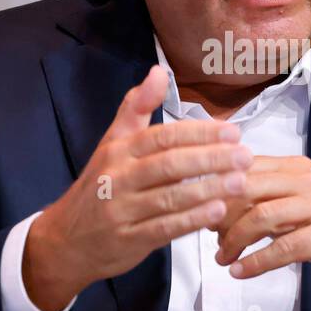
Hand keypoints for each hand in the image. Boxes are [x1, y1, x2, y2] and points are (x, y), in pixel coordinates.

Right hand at [22, 65, 252, 309]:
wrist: (65, 239)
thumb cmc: (98, 186)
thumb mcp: (111, 143)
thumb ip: (136, 107)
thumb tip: (159, 71)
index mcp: (119, 150)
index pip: (163, 136)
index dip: (199, 133)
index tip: (233, 132)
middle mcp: (119, 177)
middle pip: (169, 164)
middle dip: (211, 159)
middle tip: (245, 156)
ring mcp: (122, 210)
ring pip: (169, 197)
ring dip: (208, 189)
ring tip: (240, 182)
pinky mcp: (128, 240)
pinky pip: (164, 229)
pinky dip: (192, 220)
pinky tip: (217, 211)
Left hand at [210, 155, 310, 302]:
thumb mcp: (294, 202)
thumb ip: (261, 198)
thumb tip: (212, 208)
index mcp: (295, 167)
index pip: (247, 167)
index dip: (218, 187)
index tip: (199, 207)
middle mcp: (308, 180)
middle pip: (249, 188)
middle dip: (221, 213)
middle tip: (207, 234)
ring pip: (263, 216)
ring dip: (234, 240)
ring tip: (222, 258)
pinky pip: (282, 247)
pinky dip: (255, 261)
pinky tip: (240, 272)